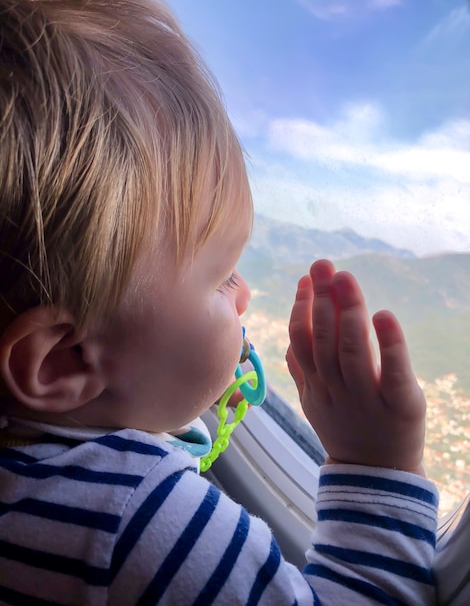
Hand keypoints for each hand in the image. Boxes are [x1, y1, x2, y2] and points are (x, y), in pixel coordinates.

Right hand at [286, 259, 425, 475]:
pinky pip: (394, 372)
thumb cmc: (345, 431)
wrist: (375, 477)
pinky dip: (389, 343)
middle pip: (325, 340)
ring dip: (348, 312)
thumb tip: (289, 344)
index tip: (305, 280)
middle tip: (323, 266)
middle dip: (322, 300)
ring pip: (352, 351)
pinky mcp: (401, 405)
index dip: (301, 309)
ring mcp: (368, 399)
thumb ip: (302, 374)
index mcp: (315, 387)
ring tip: (345, 280)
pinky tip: (383, 316)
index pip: (301, 342)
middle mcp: (336, 390)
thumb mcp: (315, 405)